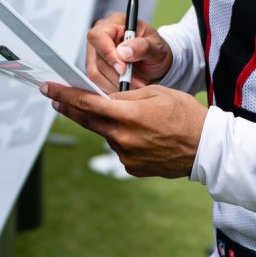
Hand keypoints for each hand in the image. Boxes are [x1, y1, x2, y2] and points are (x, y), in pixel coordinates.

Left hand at [40, 82, 205, 177]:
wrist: (207, 149)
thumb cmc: (186, 116)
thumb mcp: (156, 93)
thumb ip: (125, 97)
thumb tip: (104, 98)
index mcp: (127, 116)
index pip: (86, 103)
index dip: (64, 95)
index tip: (48, 88)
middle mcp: (122, 138)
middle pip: (88, 120)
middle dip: (70, 108)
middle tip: (56, 98)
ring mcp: (126, 156)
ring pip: (108, 134)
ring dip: (110, 124)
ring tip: (137, 120)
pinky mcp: (132, 168)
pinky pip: (121, 148)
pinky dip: (124, 139)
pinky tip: (144, 136)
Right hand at [86, 12, 173, 92]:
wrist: (155, 63)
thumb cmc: (156, 50)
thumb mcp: (156, 46)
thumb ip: (142, 47)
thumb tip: (122, 52)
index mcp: (114, 23)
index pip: (98, 36)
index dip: (107, 53)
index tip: (123, 69)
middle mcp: (100, 36)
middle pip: (98, 59)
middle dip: (117, 75)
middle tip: (137, 83)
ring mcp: (96, 53)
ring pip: (96, 73)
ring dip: (116, 84)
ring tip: (136, 85)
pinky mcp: (95, 68)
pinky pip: (97, 83)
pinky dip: (113, 88)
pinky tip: (128, 87)